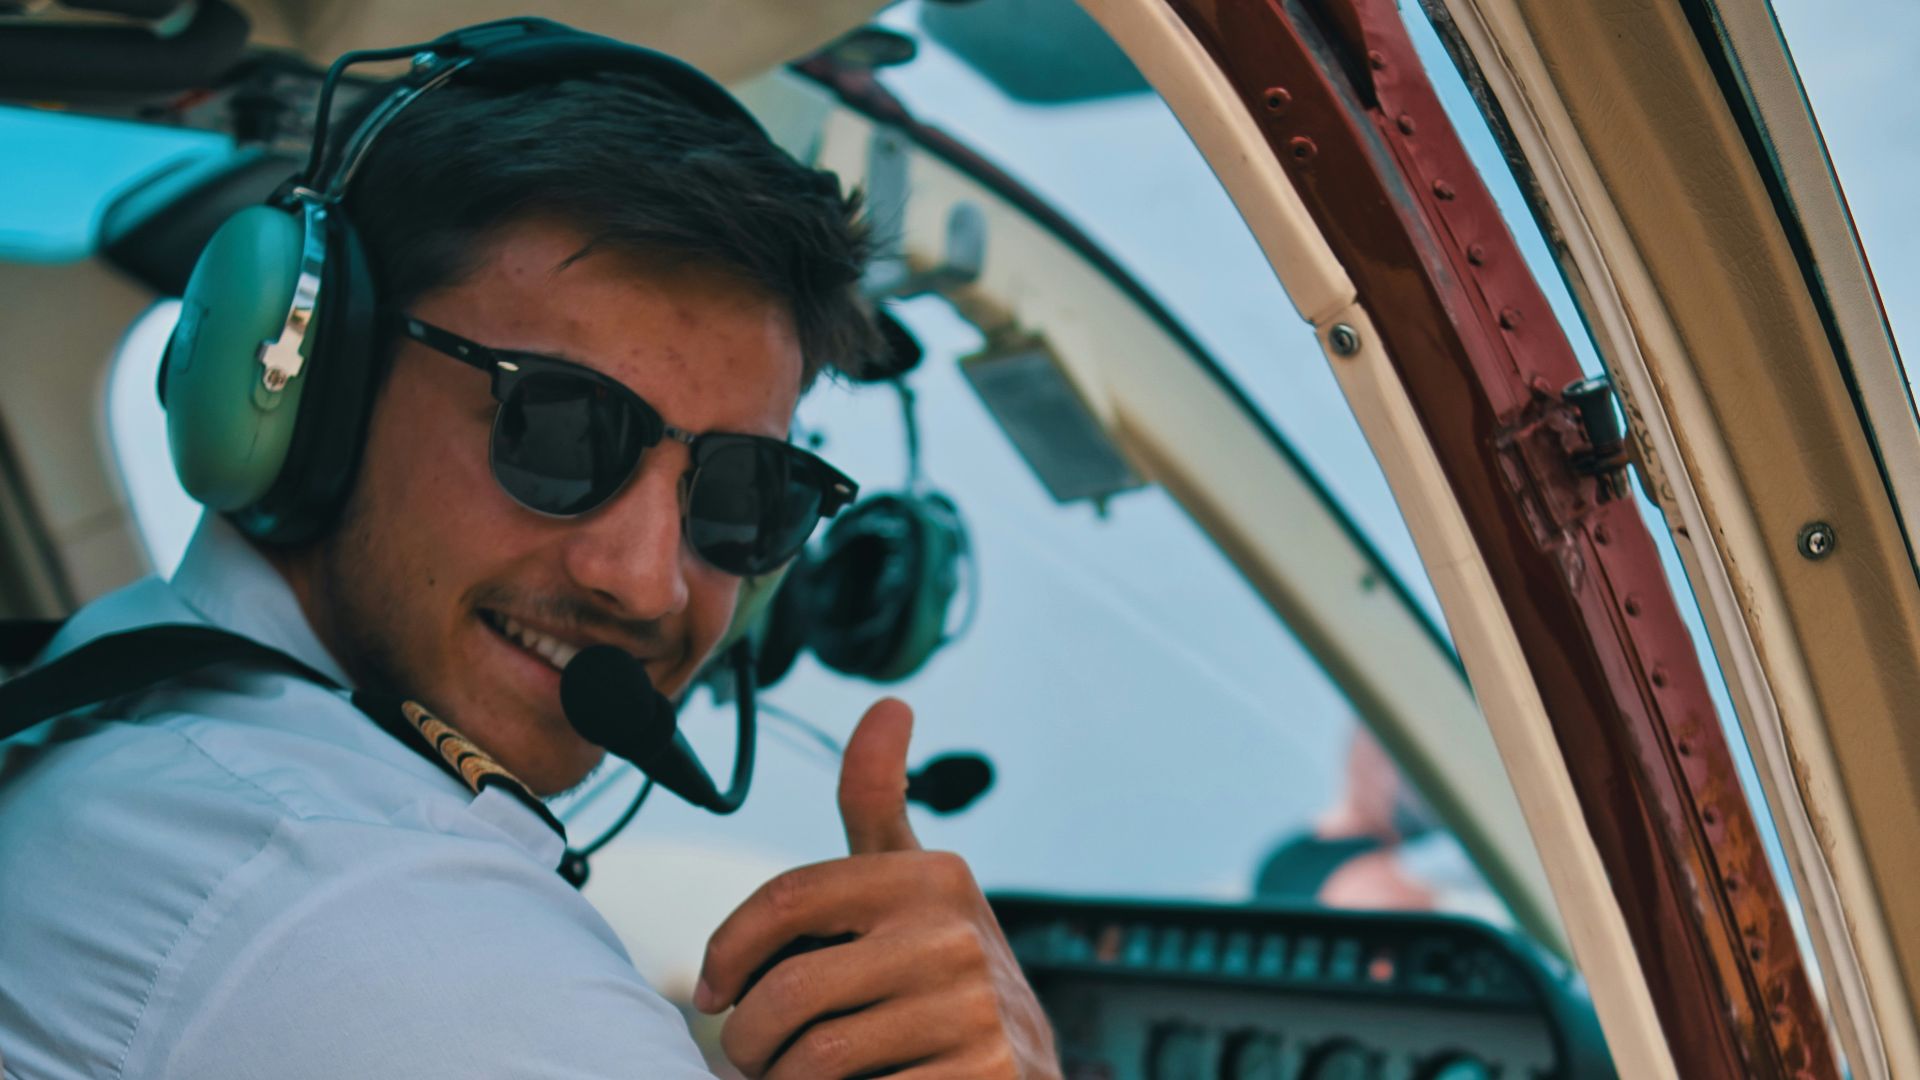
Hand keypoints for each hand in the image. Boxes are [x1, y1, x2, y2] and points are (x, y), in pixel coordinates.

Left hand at [694, 698, 1060, 1078]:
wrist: (1022, 1075)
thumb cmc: (937, 975)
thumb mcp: (914, 884)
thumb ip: (881, 801)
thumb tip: (891, 703)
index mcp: (931, 876)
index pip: (787, 898)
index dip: (727, 948)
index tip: (711, 991)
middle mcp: (959, 936)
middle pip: (790, 991)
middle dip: (748, 1039)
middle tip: (750, 1058)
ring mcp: (976, 1013)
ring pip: (816, 1058)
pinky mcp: (987, 1078)